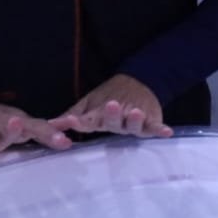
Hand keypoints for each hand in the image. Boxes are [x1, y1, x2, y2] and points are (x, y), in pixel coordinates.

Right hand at [0, 101, 71, 166]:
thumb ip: (46, 135)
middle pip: (10, 128)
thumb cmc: (7, 124)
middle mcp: (4, 126)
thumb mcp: (27, 127)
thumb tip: (69, 142)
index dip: (51, 134)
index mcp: (21, 123)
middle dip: (14, 127)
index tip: (65, 142)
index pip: (38, 127)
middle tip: (17, 122)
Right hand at [52, 74, 173, 138]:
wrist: (137, 85)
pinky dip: (160, 130)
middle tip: (112, 105)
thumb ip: (72, 114)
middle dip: (112, 115)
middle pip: (112, 123)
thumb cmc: (109, 97)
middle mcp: (115, 125)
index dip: (78, 123)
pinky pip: (155, 129)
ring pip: (133, 126)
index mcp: (99, 120)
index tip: (70, 121)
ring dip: (134, 120)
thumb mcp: (89, 103)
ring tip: (135, 112)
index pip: (86, 122)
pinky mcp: (150, 124)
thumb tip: (50, 124)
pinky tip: (167, 131)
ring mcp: (133, 125)